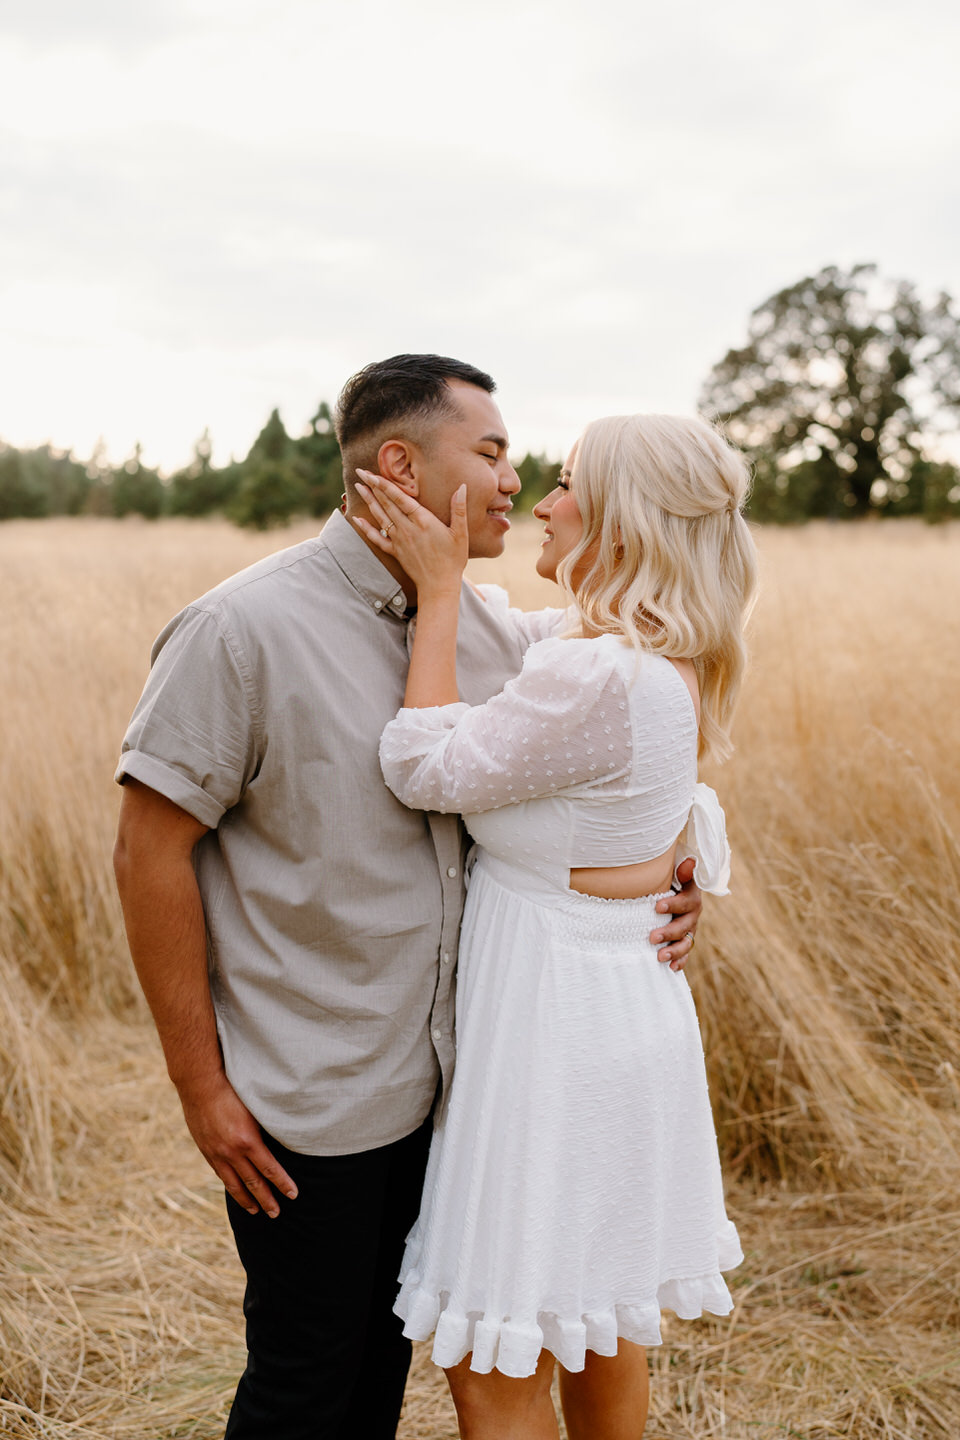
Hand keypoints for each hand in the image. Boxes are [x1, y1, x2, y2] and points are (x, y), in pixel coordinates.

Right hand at [178, 1072, 297, 1217]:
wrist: (200, 1085)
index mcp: (247, 1140)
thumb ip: (265, 1128)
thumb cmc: (232, 1090)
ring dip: (246, 1199)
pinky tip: (236, 1191)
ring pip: (234, 1184)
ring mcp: (217, 1153)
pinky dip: (231, 1185)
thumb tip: (281, 1141)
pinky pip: (221, 1174)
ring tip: (255, 1211)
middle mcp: (232, 1152)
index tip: (293, 1195)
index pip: (270, 1168)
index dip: (282, 1183)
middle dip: (266, 1199)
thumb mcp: (254, 1109)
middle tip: (276, 1214)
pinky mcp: (207, 1151)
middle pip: (253, 1182)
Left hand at [352, 470, 467, 595]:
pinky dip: (366, 529)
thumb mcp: (461, 534)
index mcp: (423, 521)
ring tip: (359, 487)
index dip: (385, 484)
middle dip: (373, 487)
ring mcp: (399, 541)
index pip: (400, 498)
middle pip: (387, 504)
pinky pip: (377, 539)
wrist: (439, 586)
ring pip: (380, 517)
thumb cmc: (453, 560)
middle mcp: (407, 529)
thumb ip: (459, 509)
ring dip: (369, 501)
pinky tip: (357, 520)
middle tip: (361, 473)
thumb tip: (462, 487)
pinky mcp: (395, 552)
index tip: (372, 473)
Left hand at [650, 857, 701, 970]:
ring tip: (659, 957)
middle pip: (685, 926)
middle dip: (669, 932)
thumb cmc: (671, 881)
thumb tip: (689, 862)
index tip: (657, 907)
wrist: (676, 891)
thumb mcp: (676, 873)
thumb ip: (682, 871)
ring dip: (674, 950)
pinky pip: (685, 953)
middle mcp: (693, 915)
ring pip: (686, 942)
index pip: (686, 902)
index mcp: (691, 898)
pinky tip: (672, 968)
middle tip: (652, 937)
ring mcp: (690, 930)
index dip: (673, 905)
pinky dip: (680, 961)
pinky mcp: (685, 941)